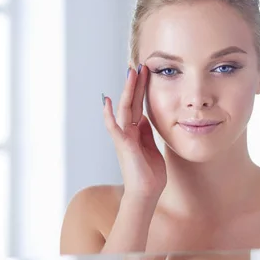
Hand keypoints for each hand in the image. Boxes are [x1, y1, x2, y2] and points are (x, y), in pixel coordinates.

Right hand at [103, 65, 166, 198]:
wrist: (146, 194)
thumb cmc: (150, 174)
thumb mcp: (152, 148)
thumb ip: (146, 133)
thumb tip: (144, 117)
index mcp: (136, 132)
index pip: (138, 105)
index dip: (141, 89)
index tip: (146, 73)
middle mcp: (127, 132)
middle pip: (131, 103)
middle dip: (136, 84)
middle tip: (139, 65)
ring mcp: (124, 138)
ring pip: (125, 109)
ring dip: (128, 90)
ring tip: (131, 73)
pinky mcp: (124, 145)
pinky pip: (114, 127)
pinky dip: (109, 114)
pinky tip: (107, 101)